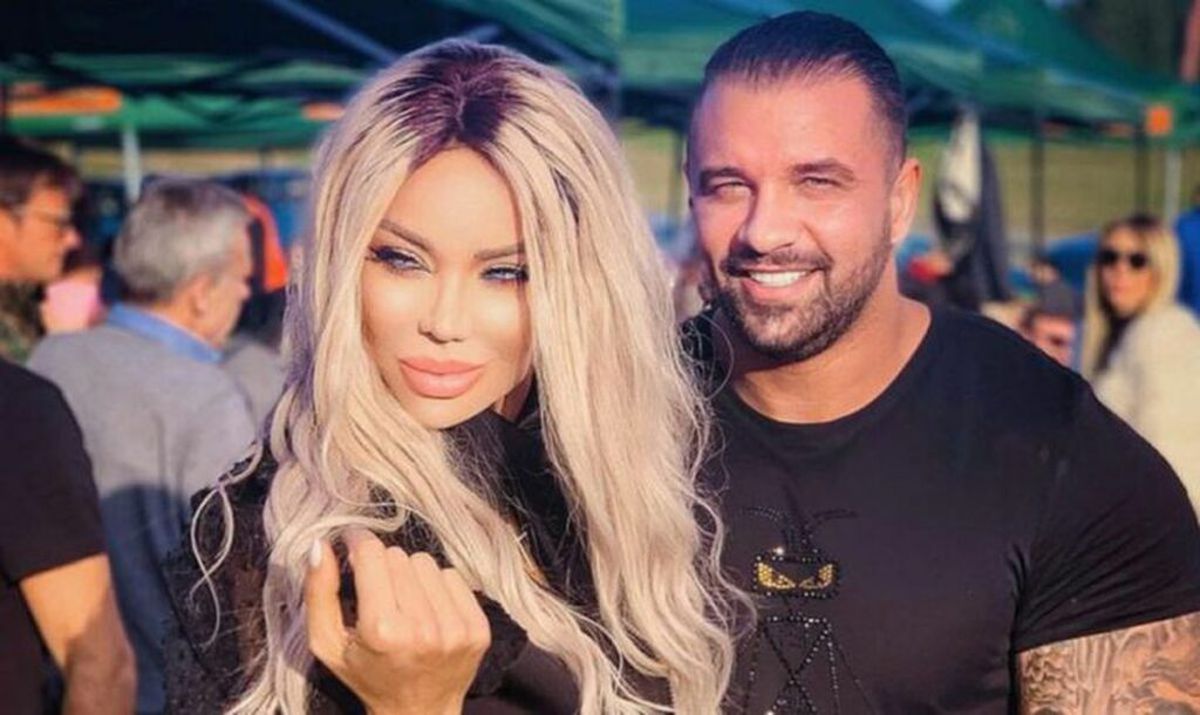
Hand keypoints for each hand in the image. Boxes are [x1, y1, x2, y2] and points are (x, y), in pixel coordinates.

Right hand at [305, 529, 490, 714]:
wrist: (418, 713)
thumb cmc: (367, 676)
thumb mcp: (328, 644)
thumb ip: (319, 593)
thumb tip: (319, 544)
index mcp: (382, 631)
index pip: (373, 554)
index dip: (359, 544)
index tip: (354, 545)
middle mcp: (423, 628)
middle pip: (400, 557)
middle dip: (384, 566)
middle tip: (378, 591)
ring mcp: (455, 628)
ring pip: (428, 564)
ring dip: (411, 576)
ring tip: (404, 603)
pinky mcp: (478, 629)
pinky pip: (454, 577)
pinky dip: (437, 587)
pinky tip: (428, 610)